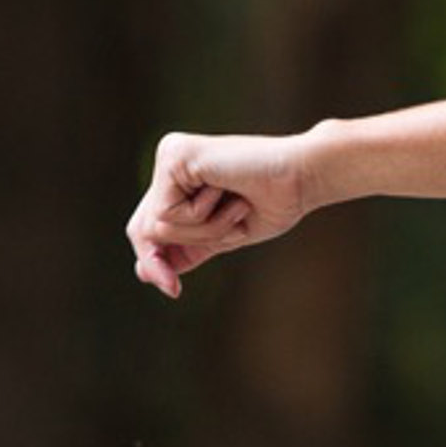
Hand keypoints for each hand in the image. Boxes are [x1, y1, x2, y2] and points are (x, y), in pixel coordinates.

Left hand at [125, 129, 314, 297]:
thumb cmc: (274, 202)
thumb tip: (142, 272)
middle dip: (160, 259)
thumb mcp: (223, 234)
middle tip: (173, 288)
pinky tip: (229, 196)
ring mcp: (170, 156)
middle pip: (142, 226)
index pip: (148, 225)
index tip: (173, 290)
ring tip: (237, 210)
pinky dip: (202, 219)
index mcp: (180, 179)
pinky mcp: (175, 156)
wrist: (303, 177)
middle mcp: (170, 162)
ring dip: (203, 233)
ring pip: (158, 225)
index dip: (154, 260)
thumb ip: (188, 247)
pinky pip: (168, 213)